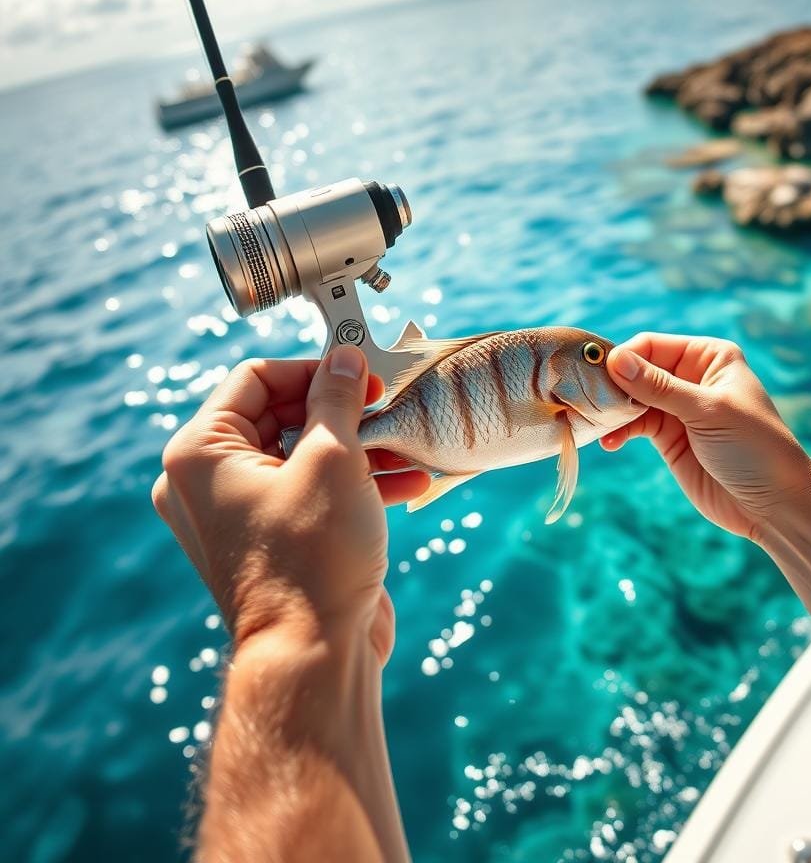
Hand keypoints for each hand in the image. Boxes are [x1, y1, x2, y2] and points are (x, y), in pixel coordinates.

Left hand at [151, 346, 429, 661]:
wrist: (315, 655)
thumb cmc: (313, 558)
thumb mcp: (332, 459)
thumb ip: (339, 399)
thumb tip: (345, 358)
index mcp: (200, 453)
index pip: (256, 378)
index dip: (313, 369)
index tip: (360, 374)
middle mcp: (209, 481)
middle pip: (281, 415)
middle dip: (342, 410)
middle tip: (387, 405)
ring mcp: (241, 513)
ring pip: (302, 455)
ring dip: (359, 446)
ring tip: (408, 444)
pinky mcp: (275, 539)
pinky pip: (310, 491)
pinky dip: (353, 481)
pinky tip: (408, 480)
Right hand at [602, 333, 810, 542]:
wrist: (775, 506)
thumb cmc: (755, 448)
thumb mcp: (707, 412)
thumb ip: (659, 387)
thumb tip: (616, 360)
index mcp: (709, 356)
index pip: (652, 345)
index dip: (624, 358)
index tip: (600, 377)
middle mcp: (692, 376)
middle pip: (637, 370)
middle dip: (614, 384)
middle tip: (588, 401)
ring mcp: (678, 408)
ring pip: (632, 398)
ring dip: (613, 410)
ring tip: (596, 424)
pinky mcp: (669, 437)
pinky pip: (635, 425)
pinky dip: (620, 431)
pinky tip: (610, 442)